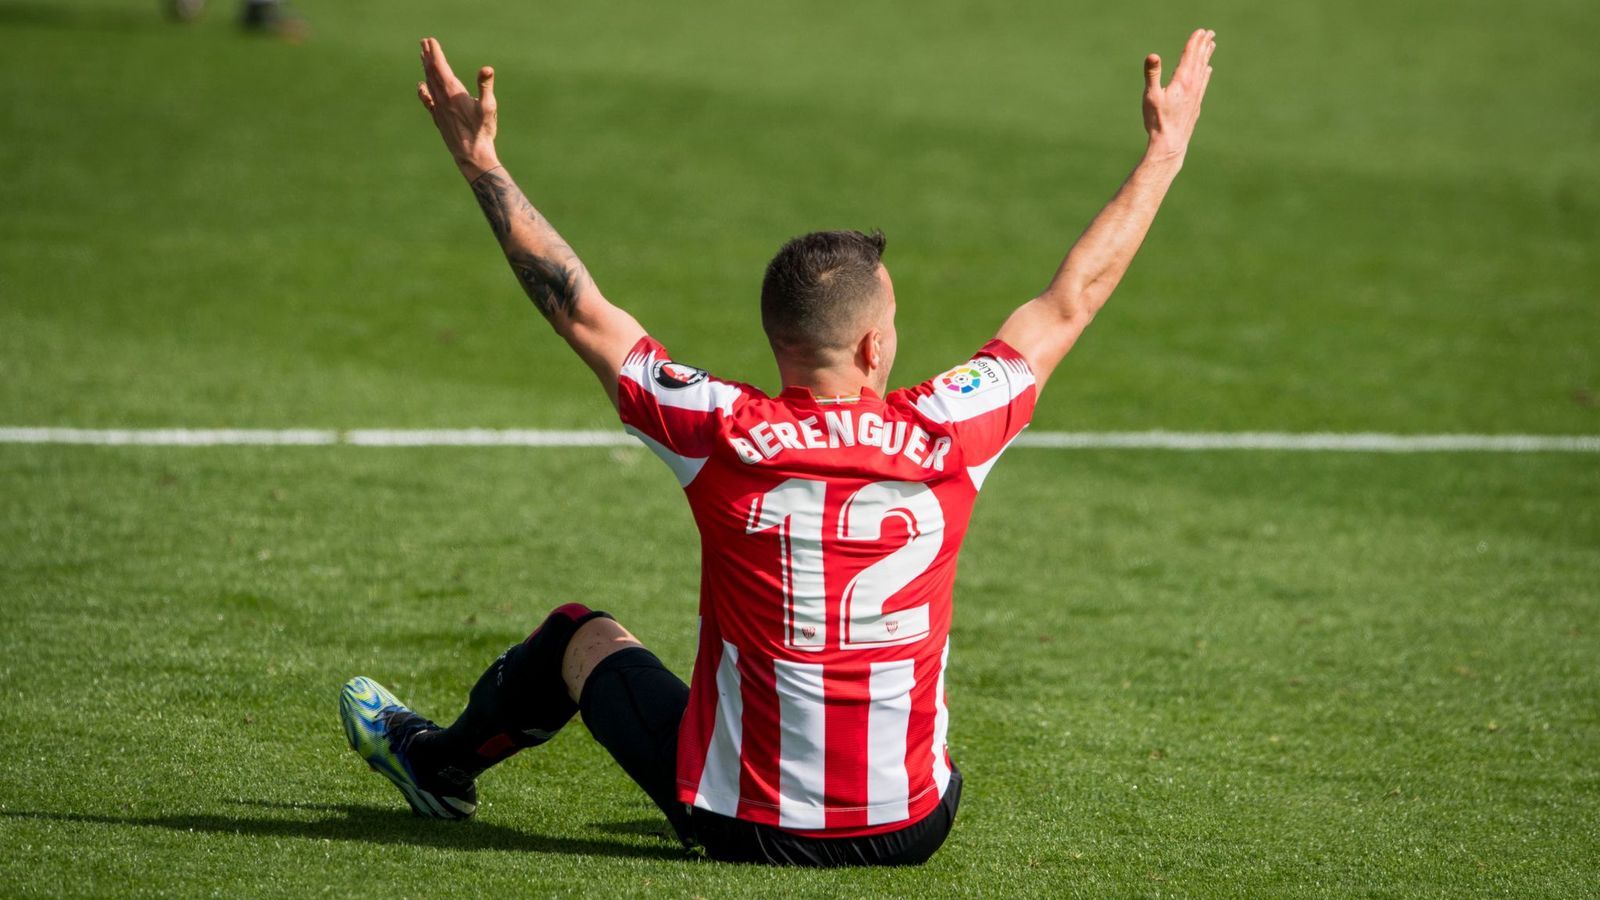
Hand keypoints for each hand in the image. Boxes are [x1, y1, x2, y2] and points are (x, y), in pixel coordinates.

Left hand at [416, 37, 499, 179]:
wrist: (471, 155)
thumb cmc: (482, 131)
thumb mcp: (488, 107)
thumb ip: (485, 86)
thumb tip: (487, 69)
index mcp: (452, 92)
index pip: (441, 67)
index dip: (435, 53)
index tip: (430, 41)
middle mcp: (442, 98)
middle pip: (432, 73)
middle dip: (428, 57)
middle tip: (423, 43)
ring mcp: (438, 109)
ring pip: (429, 84)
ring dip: (426, 69)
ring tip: (422, 57)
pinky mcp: (439, 118)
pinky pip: (428, 100)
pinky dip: (423, 90)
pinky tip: (421, 86)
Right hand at [1142, 28, 1215, 163]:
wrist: (1170, 144)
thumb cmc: (1157, 121)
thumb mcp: (1150, 96)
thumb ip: (1152, 74)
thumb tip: (1153, 56)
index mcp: (1182, 81)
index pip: (1190, 56)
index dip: (1194, 42)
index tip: (1201, 31)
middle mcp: (1193, 86)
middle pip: (1200, 60)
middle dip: (1204, 45)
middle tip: (1210, 33)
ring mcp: (1196, 96)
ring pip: (1203, 70)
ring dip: (1206, 57)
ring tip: (1211, 45)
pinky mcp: (1195, 105)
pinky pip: (1203, 83)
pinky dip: (1206, 74)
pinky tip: (1208, 71)